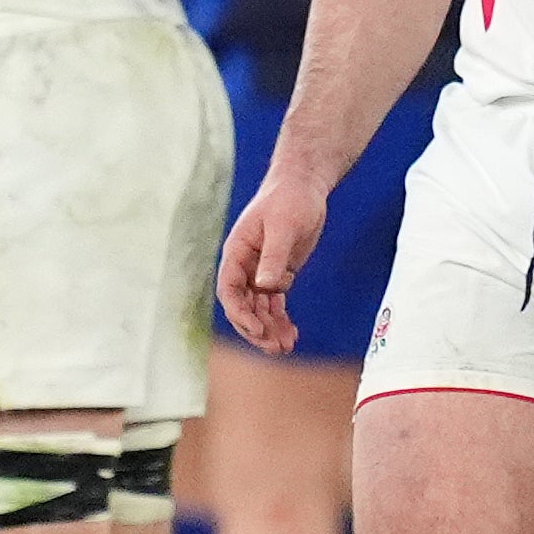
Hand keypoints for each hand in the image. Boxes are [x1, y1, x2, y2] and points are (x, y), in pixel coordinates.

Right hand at [217, 170, 328, 352]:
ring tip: (287, 346)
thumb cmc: (290, 200)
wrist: (303, 187)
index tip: (257, 328)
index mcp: (237, 252)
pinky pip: (274, 304)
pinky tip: (292, 334)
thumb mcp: (284, 226)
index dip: (240, 312)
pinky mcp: (278, 274)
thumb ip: (274, 256)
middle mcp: (244, 266)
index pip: (229, 289)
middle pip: (243, 306)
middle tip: (276, 347)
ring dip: (270, 329)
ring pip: (259, 309)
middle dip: (257, 328)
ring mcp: (260, 272)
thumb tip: (265, 284)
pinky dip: (281, 319)